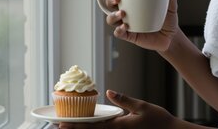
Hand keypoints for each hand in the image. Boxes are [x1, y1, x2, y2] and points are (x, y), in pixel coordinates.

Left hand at [58, 90, 175, 128]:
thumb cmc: (158, 120)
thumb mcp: (141, 106)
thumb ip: (124, 100)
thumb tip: (110, 92)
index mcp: (118, 126)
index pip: (92, 127)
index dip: (75, 126)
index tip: (61, 123)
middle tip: (59, 127)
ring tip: (70, 128)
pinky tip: (91, 128)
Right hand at [105, 0, 179, 51]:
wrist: (171, 37)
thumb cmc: (168, 19)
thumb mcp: (171, 6)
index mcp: (133, 1)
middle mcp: (127, 12)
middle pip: (110, 4)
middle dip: (110, 0)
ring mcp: (127, 24)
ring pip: (111, 19)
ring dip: (113, 15)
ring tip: (122, 13)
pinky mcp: (130, 35)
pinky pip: (119, 33)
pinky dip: (119, 30)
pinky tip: (124, 27)